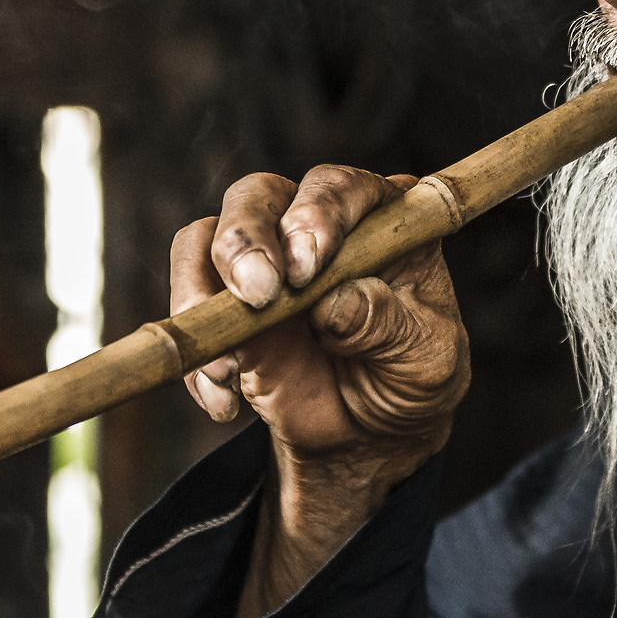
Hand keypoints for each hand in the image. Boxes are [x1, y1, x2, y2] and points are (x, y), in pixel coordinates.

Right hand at [169, 165, 469, 617]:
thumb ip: (388, 323)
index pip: (340, 188)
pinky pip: (188, 305)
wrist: (367, 430)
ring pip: (205, 238)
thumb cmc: (411, 373)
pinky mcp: (221, 302)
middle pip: (257, 197)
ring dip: (201, 291)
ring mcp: (261, 258)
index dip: (317, 215)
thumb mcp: (428, 357)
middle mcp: (310, 221)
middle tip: (258, 294)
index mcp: (378, 216)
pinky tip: (225, 399)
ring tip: (227, 364)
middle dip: (246, 241)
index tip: (307, 267)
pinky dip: (195, 354)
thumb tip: (335, 303)